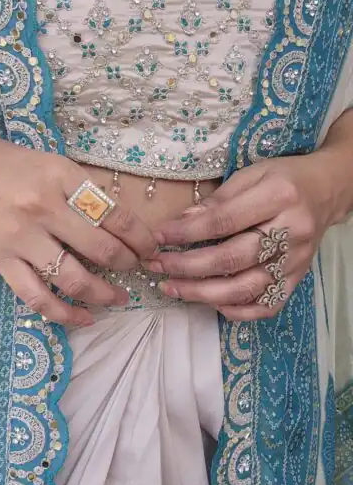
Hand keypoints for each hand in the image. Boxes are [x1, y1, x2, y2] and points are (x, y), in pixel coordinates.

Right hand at [0, 125, 157, 325]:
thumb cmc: (5, 163)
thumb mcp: (50, 164)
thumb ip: (81, 190)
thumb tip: (120, 222)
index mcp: (62, 176)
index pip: (116, 214)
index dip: (141, 237)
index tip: (151, 248)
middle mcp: (44, 207)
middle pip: (102, 248)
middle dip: (129, 265)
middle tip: (138, 270)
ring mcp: (21, 237)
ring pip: (74, 278)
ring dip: (104, 294)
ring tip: (119, 298)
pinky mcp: (1, 260)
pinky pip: (37, 297)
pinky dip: (65, 314)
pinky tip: (84, 318)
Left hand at [147, 152, 337, 319]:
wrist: (327, 191)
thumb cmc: (284, 177)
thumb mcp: (251, 174)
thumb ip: (219, 200)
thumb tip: (181, 223)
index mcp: (278, 196)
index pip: (224, 221)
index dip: (187, 233)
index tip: (158, 237)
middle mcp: (291, 232)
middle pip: (231, 259)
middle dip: (187, 267)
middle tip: (156, 267)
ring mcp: (296, 260)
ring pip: (245, 289)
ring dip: (202, 294)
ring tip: (171, 288)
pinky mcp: (298, 279)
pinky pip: (266, 305)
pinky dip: (237, 311)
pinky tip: (211, 304)